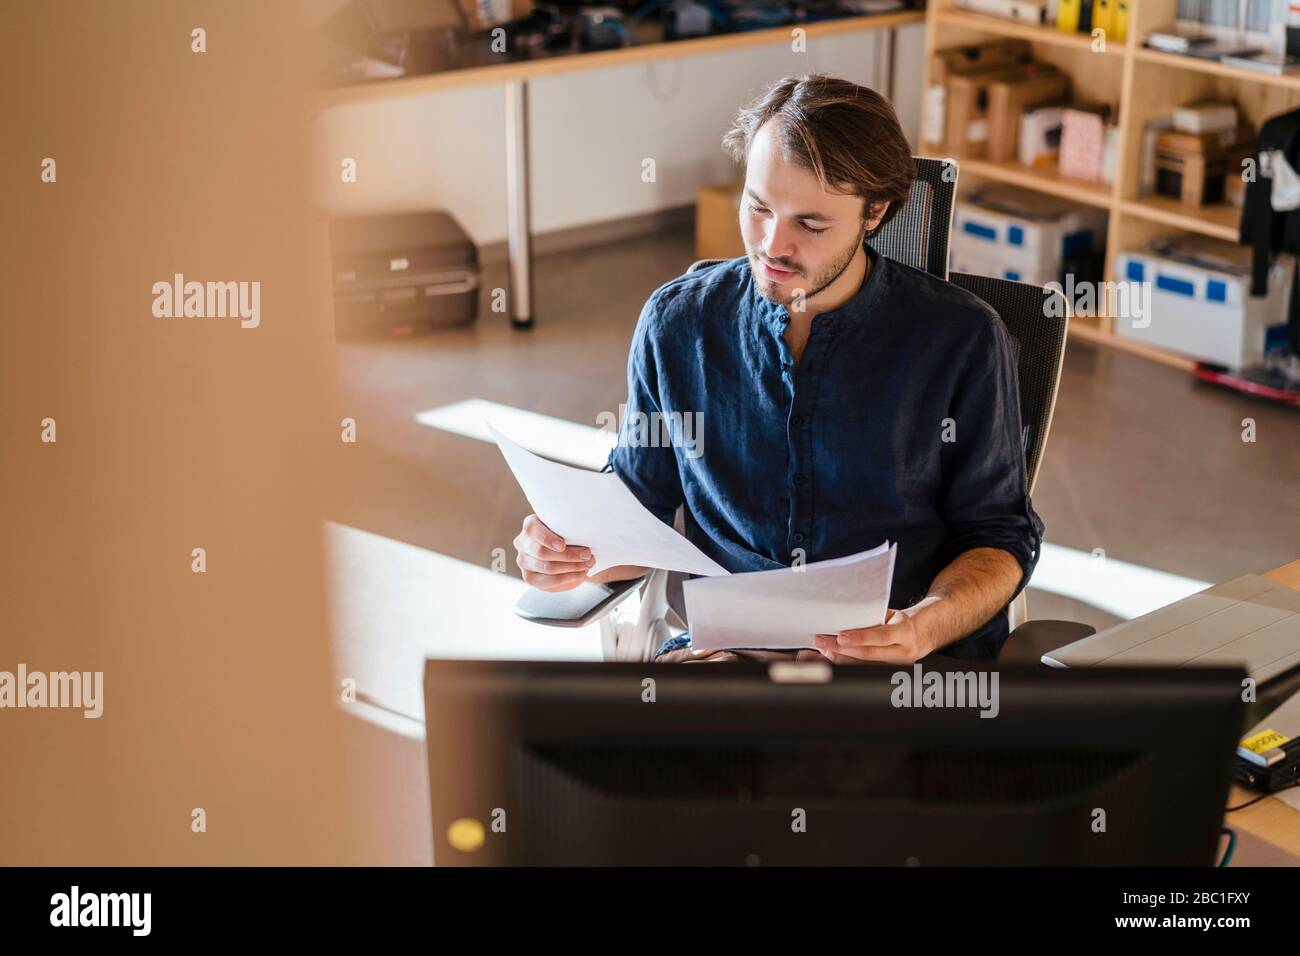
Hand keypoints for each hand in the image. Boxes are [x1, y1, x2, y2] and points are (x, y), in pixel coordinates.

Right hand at [513, 514, 594, 591]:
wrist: (560, 547)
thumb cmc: (565, 533)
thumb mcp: (566, 525)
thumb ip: (569, 527)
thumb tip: (584, 536)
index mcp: (530, 526)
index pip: (534, 531)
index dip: (548, 539)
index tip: (563, 546)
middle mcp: (522, 543)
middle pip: (542, 553)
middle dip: (569, 556)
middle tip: (587, 556)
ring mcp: (524, 562)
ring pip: (547, 569)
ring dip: (572, 569)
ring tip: (587, 566)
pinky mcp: (530, 578)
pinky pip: (549, 583)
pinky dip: (568, 580)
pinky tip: (580, 576)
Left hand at [813, 608, 932, 664]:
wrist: (921, 636)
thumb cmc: (900, 622)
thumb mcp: (891, 615)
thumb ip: (872, 619)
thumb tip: (843, 619)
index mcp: (905, 633)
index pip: (881, 637)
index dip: (860, 638)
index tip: (840, 636)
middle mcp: (903, 653)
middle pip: (868, 655)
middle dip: (841, 649)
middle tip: (821, 641)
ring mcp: (897, 667)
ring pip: (864, 666)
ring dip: (840, 657)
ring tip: (823, 648)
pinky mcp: (889, 675)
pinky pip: (864, 670)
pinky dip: (846, 663)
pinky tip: (833, 656)